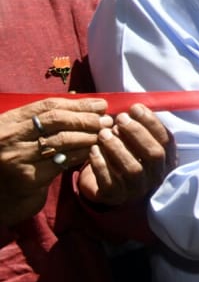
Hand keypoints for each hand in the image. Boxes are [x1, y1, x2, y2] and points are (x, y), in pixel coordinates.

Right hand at [0, 98, 110, 226]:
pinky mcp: (28, 177)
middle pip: (56, 120)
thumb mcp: (23, 136)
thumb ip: (46, 121)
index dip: (78, 104)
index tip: (101, 105)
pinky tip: (94, 151)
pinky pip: (63, 160)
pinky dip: (82, 153)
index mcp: (7, 122)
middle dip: (86, 118)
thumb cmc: (17, 161)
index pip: (48, 106)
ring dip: (88, 135)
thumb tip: (88, 105)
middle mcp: (8, 137)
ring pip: (62, 139)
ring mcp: (17, 157)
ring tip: (104, 134)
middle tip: (107, 120)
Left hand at [78, 104, 175, 206]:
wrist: (106, 186)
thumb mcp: (137, 142)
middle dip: (136, 133)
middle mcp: (156, 175)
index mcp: (166, 159)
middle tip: (119, 119)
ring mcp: (137, 189)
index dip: (152, 123)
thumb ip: (140, 127)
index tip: (134, 108)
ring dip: (117, 148)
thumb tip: (135, 108)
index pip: (166, 140)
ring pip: (133, 169)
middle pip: (154, 155)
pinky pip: (110, 182)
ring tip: (103, 133)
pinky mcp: (116, 197)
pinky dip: (101, 164)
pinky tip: (93, 150)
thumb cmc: (124, 156)